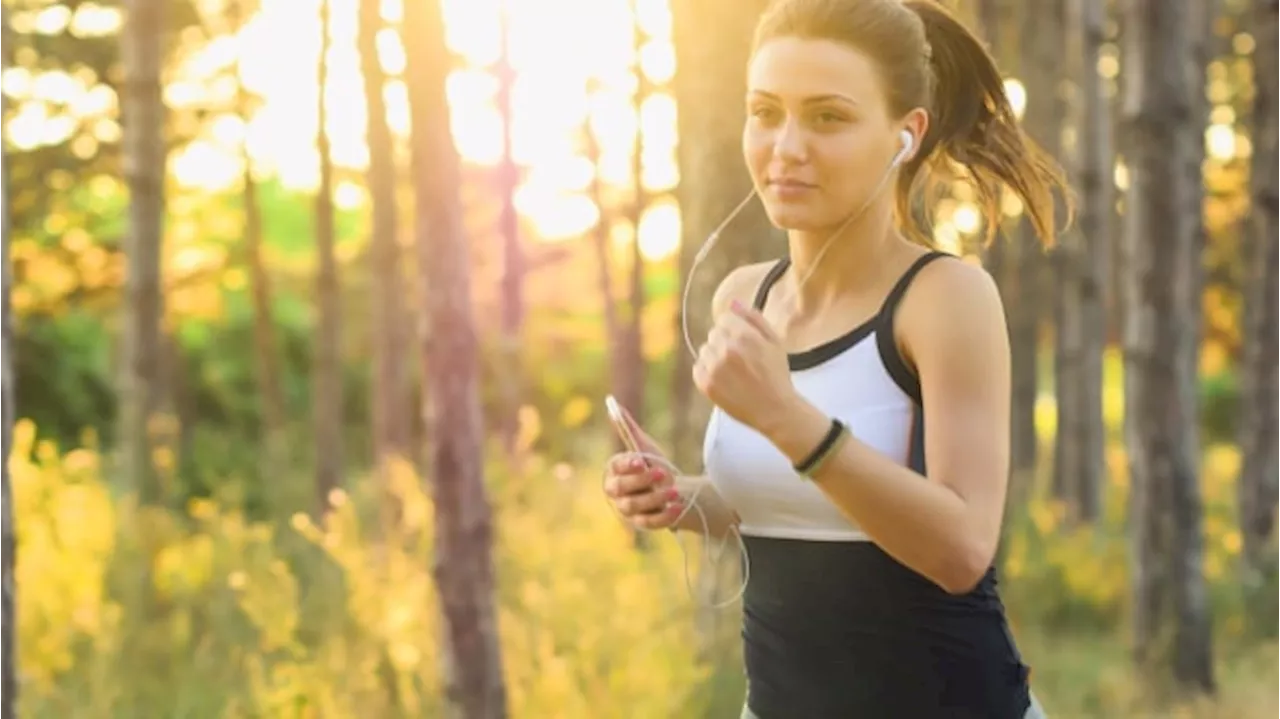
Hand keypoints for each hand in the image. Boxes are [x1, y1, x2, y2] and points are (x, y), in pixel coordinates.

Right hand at [601, 402, 683, 530]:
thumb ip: (628, 428)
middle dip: (641, 481)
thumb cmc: (653, 465)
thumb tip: (612, 404)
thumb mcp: (644, 446)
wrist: (673, 489)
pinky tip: (678, 507)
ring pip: (635, 506)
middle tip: (662, 474)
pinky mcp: (643, 524)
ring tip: (675, 491)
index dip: (627, 465)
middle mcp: (616, 493)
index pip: (615, 469)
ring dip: (655, 498)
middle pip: (621, 489)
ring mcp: (628, 511)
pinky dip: (664, 516)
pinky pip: (650, 523)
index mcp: (614, 472)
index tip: (641, 460)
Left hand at [693, 299, 798, 433]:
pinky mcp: (706, 384)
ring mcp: (714, 367)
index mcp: (744, 335)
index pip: (724, 319)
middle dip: (725, 343)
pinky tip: (725, 381)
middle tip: (741, 361)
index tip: (743, 344)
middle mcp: (727, 349)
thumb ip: (753, 318)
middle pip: (714, 334)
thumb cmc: (776, 375)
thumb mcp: (774, 341)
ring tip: (733, 372)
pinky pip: (698, 368)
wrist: (774, 410)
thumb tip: (732, 303)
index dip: (734, 331)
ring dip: (715, 357)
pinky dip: (707, 372)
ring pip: (705, 350)